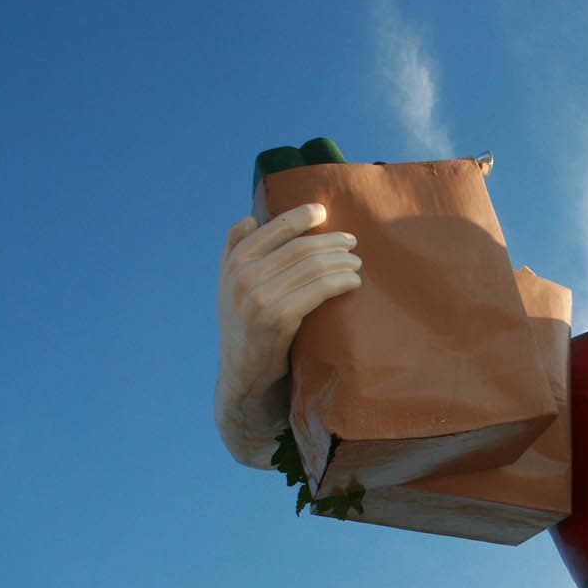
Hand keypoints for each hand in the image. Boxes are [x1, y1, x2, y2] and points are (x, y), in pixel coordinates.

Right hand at [215, 203, 360, 465]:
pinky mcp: (277, 319)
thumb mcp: (230, 287)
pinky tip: (353, 280)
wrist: (243, 376)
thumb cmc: (244, 327)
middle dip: (331, 241)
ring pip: (312, 266)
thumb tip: (250, 218)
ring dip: (341, 260)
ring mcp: (258, 298)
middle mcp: (242, 276)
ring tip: (357, 262)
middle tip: (352, 242)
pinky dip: (341, 281)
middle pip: (299, 247)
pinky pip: (318, 289)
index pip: (273, 228)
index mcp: (234, 262)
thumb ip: (235, 252)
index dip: (301, 217)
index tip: (323, 211)